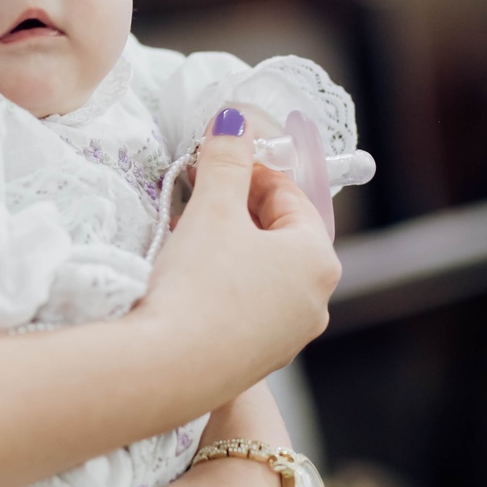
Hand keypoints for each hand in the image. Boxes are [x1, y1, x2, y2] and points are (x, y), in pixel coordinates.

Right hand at [139, 108, 339, 378]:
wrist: (169, 368)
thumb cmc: (200, 283)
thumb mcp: (213, 208)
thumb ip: (226, 158)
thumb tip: (235, 117)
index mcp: (318, 258)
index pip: (288, 195)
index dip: (248, 169)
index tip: (212, 159)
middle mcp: (315, 301)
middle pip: (277, 235)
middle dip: (235, 208)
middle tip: (194, 194)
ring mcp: (287, 337)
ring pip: (260, 273)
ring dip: (226, 246)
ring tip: (184, 234)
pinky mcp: (255, 361)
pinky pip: (244, 307)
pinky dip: (221, 284)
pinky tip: (185, 280)